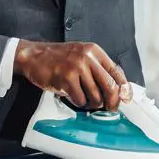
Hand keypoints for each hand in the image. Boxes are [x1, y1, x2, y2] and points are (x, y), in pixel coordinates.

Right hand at [14, 40, 132, 110]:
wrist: (34, 56)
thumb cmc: (58, 58)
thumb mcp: (81, 55)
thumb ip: (97, 67)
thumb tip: (117, 87)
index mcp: (94, 51)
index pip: (116, 71)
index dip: (123, 88)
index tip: (125, 99)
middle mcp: (88, 57)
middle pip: (110, 86)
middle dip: (112, 102)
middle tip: (110, 108)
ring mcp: (77, 67)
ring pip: (95, 96)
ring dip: (92, 104)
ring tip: (86, 100)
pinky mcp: (66, 78)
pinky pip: (80, 99)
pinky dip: (78, 103)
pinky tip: (73, 97)